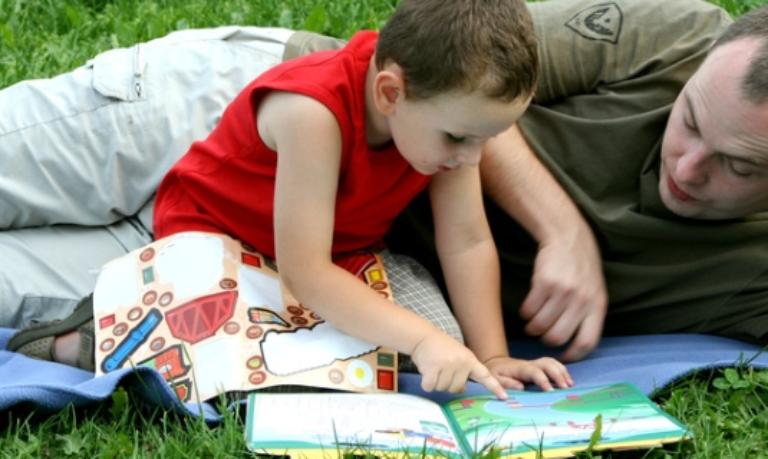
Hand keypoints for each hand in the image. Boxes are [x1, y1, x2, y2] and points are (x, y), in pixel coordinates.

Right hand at [411, 332, 507, 399]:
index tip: (504, 397)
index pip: (485, 375)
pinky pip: (430, 387)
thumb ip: (463, 371)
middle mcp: (461, 362)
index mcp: (469, 359)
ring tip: (434, 366)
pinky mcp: (433, 368)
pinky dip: (426, 383)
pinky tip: (426, 370)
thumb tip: (462, 389)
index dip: (494, 387)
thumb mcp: (457, 356)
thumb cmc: (440, 348)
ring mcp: (448, 365)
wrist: (423, 336)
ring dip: (435, 381)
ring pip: (442, 388)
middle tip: (441, 367)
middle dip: (446, 382)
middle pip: (456, 388)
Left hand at [484, 355, 572, 390]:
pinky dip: (562, 371)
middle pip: (547, 363)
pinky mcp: (539, 367)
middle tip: (565, 389)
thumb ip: (506, 383)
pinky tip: (567, 382)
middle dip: (558, 374)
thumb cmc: (495, 373)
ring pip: (551, 362)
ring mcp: (535, 364)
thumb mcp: (494, 379)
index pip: (534, 372)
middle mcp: (529, 364)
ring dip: (562, 372)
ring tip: (570, 385)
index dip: (543, 380)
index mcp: (520, 368)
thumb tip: (521, 387)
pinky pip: (553, 365)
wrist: (495, 363)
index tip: (551, 392)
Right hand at [519, 228, 606, 361]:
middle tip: (542, 335)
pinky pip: (528, 310)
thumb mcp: (596, 291)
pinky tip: (527, 309)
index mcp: (597, 306)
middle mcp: (581, 301)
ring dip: (532, 328)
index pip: (586, 342)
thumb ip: (589, 315)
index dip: (573, 355)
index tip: (563, 357)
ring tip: (532, 323)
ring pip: (540, 326)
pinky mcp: (543, 283)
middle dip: (546, 340)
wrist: (569, 238)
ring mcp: (562, 292)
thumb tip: (577, 345)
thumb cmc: (582, 269)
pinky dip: (525, 313)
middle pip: (557, 337)